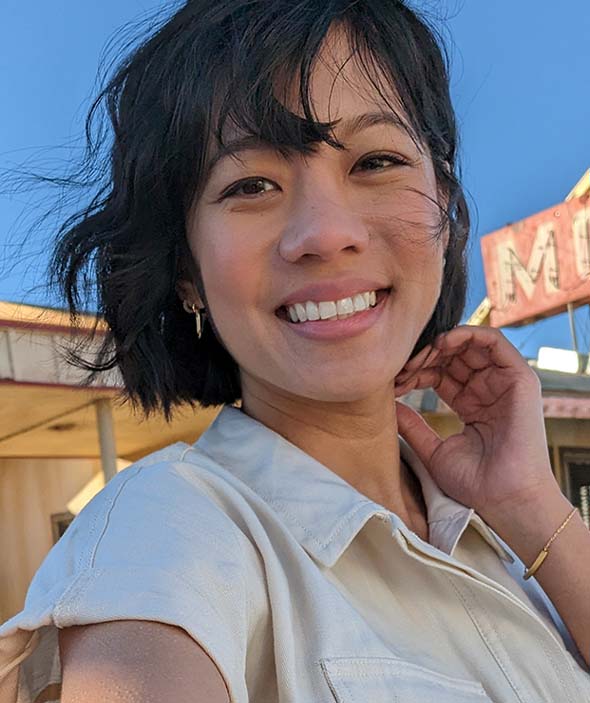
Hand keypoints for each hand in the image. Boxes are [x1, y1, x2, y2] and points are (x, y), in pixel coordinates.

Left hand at [393, 325, 558, 522]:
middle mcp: (488, 391)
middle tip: (402, 365)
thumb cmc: (475, 483)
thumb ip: (412, 427)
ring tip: (420, 354)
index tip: (394, 381)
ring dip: (442, 343)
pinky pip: (495, 342)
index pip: (440, 374)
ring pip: (471, 345)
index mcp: (471, 405)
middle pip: (453, 357)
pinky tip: (442, 344)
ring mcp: (505, 384)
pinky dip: (468, 334)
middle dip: (425, 356)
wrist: (504, 498)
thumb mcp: (433, 451)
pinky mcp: (519, 379)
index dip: (416, 371)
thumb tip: (389, 405)